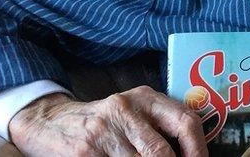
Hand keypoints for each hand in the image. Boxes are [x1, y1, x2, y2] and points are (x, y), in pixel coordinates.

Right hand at [9, 86, 207, 156]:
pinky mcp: (86, 151)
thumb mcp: (133, 111)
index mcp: (145, 98)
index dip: (198, 149)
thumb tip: (192, 151)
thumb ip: (160, 124)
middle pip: (162, 151)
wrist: (51, 122)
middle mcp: (126, 109)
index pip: (185, 121)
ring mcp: (104, 131)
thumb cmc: (104, 121)